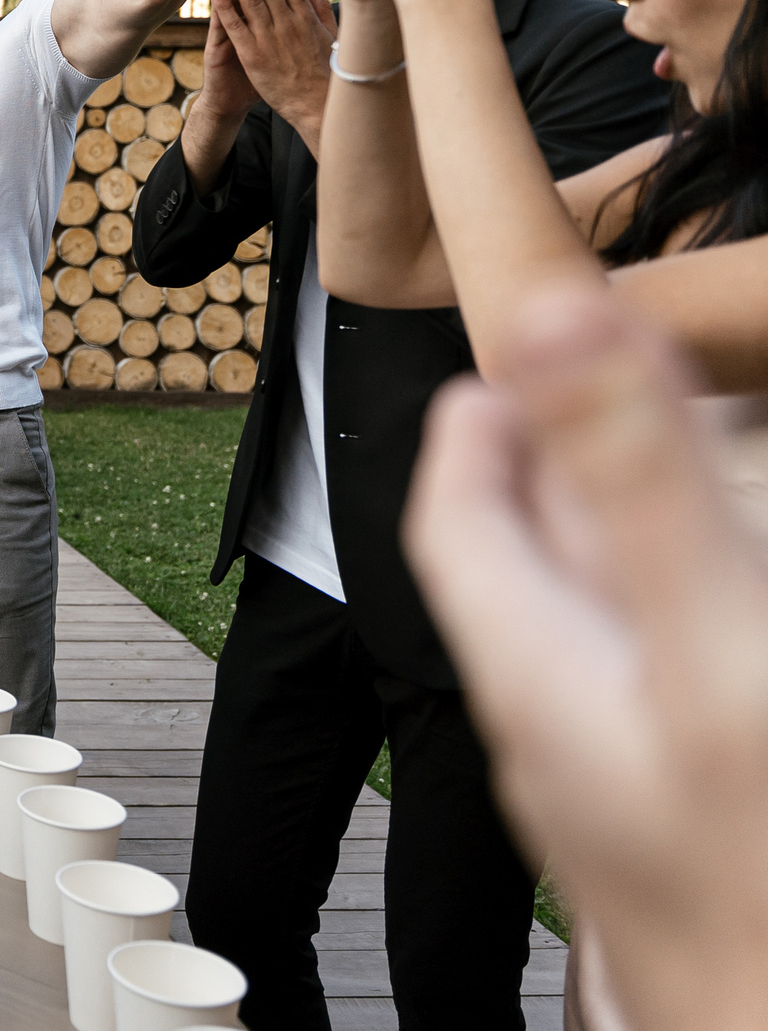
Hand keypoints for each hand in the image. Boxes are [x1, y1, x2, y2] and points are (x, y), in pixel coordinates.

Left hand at [215, 0, 335, 127]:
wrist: (317, 106)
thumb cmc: (327, 73)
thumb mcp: (332, 37)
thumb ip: (320, 9)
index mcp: (306, 17)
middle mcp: (288, 23)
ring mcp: (270, 39)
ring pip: (251, 0)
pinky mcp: (253, 56)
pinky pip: (236, 27)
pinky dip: (226, 7)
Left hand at [407, 286, 767, 1030]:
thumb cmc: (761, 882)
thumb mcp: (700, 639)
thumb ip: (626, 481)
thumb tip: (542, 312)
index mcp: (534, 679)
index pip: (457, 520)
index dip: (478, 425)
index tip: (510, 354)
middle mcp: (559, 741)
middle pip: (528, 574)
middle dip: (561, 472)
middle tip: (611, 390)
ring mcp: (624, 804)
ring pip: (603, 642)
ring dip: (631, 556)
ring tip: (687, 489)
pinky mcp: (691, 852)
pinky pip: (664, 709)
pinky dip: (688, 638)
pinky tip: (731, 636)